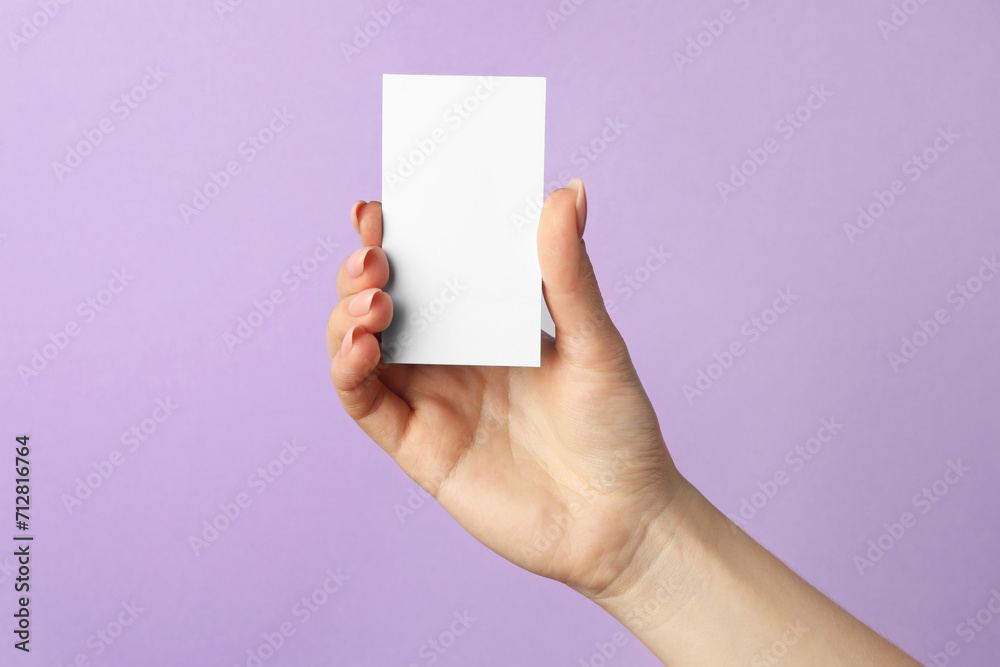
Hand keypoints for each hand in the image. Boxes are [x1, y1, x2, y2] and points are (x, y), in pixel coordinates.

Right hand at [327, 180, 684, 598]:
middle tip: (375, 253)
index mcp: (490, 320)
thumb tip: (570, 190)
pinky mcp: (417, 445)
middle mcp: (451, 354)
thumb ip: (570, 272)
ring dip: (347, 313)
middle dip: (364, 268)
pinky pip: (364, 401)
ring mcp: (429, 397)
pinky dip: (347, 368)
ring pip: (357, 343)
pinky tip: (359, 344)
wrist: (621, 521)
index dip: (397, 234)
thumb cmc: (618, 430)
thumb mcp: (597, 343)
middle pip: (382, 298)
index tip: (379, 206)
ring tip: (374, 300)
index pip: (431, 265)